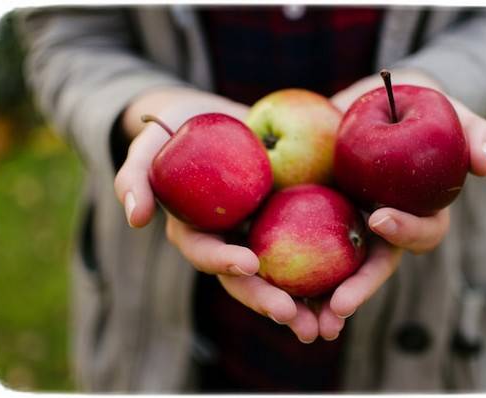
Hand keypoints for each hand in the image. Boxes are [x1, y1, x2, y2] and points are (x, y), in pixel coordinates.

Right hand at [113, 87, 305, 339]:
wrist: (219, 115)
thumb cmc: (179, 126)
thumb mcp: (152, 141)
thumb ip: (136, 175)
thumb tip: (136, 219)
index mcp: (198, 230)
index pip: (206, 252)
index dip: (223, 261)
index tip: (248, 263)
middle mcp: (230, 240)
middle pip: (247, 279)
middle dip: (266, 300)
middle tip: (291, 316)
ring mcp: (262, 233)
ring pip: (281, 276)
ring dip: (302, 304)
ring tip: (327, 324)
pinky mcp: (291, 221)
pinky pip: (310, 249)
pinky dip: (328, 271)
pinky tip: (350, 288)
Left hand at [309, 69, 485, 340]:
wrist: (368, 100)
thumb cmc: (413, 106)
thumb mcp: (445, 110)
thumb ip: (474, 132)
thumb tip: (484, 165)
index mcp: (415, 211)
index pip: (418, 233)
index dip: (405, 230)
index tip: (380, 217)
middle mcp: (381, 228)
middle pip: (373, 268)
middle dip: (359, 289)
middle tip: (338, 306)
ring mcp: (348, 225)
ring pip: (337, 272)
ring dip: (322, 300)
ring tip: (302, 321)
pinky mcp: (315, 216)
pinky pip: (301, 248)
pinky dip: (287, 271)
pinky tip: (264, 282)